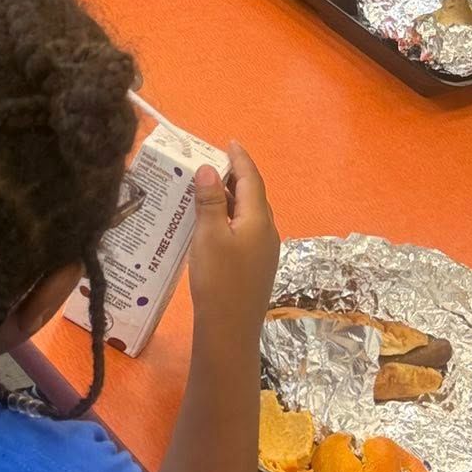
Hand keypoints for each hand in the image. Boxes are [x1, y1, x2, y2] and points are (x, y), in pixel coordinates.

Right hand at [187, 142, 279, 351]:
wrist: (230, 330)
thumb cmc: (218, 280)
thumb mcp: (209, 236)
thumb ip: (209, 200)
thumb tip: (209, 168)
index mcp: (259, 220)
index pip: (251, 179)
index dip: (239, 159)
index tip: (229, 141)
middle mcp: (267, 232)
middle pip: (252, 195)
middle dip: (233, 176)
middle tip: (210, 162)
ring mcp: (263, 251)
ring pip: (247, 214)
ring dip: (229, 198)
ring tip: (205, 188)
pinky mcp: (255, 267)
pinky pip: (244, 230)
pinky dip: (228, 217)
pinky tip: (211, 223)